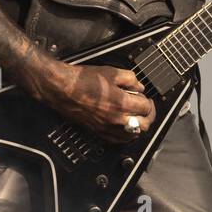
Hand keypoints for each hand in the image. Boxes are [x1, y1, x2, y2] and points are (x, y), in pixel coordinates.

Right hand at [38, 63, 155, 142]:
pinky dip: (125, 135)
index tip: (145, 97)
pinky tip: (124, 128)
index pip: (145, 108)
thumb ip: (130, 79)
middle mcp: (116, 119)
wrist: (62, 89)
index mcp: (122, 104)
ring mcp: (107, 128)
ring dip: (138, 127)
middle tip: (147, 109)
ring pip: (132, 136)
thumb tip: (138, 86)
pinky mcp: (98, 131)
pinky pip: (117, 140)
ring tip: (137, 118)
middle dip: (148, 117)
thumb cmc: (82, 81)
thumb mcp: (111, 72)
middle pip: (143, 126)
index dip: (148, 101)